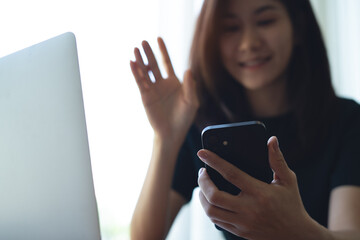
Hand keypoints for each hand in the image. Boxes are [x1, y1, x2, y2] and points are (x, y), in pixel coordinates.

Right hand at [130, 38, 198, 141]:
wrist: (172, 133)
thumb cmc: (184, 118)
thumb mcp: (191, 101)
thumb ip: (190, 86)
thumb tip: (188, 69)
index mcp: (173, 82)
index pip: (166, 62)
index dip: (162, 51)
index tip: (158, 39)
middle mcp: (161, 84)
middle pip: (154, 65)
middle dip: (149, 53)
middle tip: (143, 41)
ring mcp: (152, 90)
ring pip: (145, 72)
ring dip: (140, 61)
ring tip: (135, 49)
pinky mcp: (146, 97)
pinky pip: (140, 82)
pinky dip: (136, 73)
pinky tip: (132, 63)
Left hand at [197, 136, 323, 239]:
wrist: (297, 235)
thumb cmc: (292, 204)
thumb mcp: (288, 180)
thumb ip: (277, 160)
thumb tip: (271, 140)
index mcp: (260, 193)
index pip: (231, 174)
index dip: (214, 161)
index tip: (202, 153)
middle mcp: (249, 209)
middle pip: (214, 196)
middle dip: (202, 182)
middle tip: (202, 172)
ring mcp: (243, 223)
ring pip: (211, 211)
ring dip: (202, 196)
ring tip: (203, 186)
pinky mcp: (240, 231)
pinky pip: (216, 221)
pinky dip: (209, 208)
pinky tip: (210, 199)